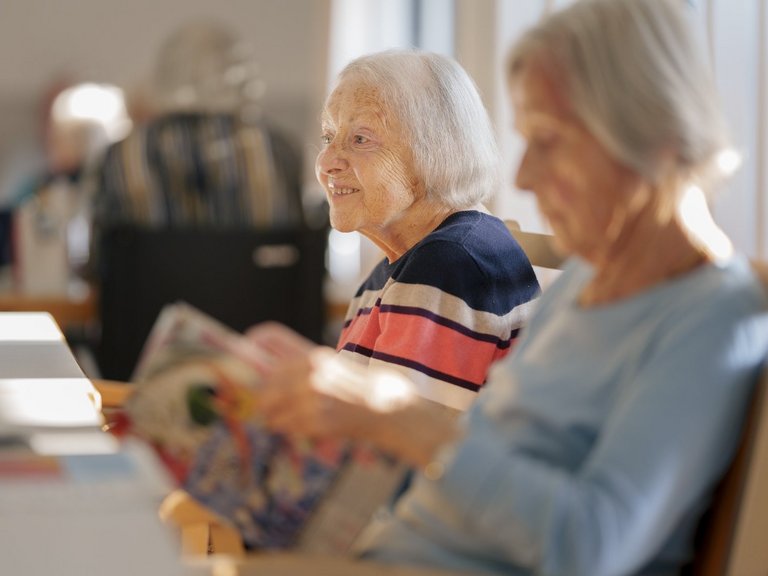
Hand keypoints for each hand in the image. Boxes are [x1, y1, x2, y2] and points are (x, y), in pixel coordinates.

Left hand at [248, 323, 460, 465]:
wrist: (393, 411)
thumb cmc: (369, 387)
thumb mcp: (338, 366)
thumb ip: (309, 367)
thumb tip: (274, 373)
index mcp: (317, 356)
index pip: (275, 337)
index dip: (256, 339)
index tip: (247, 342)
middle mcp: (312, 374)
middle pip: (268, 382)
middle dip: (263, 396)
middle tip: (261, 404)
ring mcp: (313, 399)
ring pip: (273, 408)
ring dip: (271, 415)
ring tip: (273, 419)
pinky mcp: (318, 422)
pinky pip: (288, 426)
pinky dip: (286, 427)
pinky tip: (291, 427)